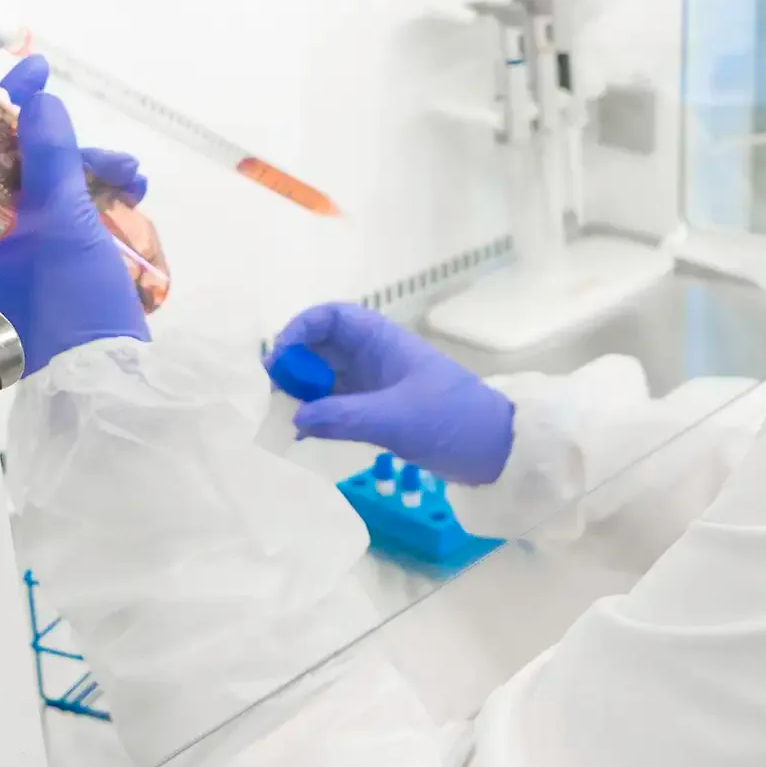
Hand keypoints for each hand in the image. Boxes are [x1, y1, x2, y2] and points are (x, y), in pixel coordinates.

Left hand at [0, 56, 148, 374]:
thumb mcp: (62, 220)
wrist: (107, 375)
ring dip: (102, 175)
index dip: (5, 103)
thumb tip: (41, 104)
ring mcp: (29, 249)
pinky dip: (109, 201)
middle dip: (78, 152)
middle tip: (112, 160)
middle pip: (29, 164)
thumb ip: (49, 156)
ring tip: (134, 183)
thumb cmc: (73, 304)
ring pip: (63, 186)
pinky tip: (134, 202)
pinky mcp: (62, 263)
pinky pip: (82, 213)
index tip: (35, 71)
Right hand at [271, 303, 513, 485]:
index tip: (279, 358)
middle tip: (270, 393)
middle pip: (322, 347)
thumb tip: (296, 417)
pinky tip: (300, 433)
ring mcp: (375, 385)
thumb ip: (344, 417)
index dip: (301, 329)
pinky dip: (317, 414)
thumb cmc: (451, 421)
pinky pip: (336, 405)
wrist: (494, 449)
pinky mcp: (376, 412)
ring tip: (279, 416)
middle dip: (294, 365)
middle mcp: (375, 357)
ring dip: (302, 392)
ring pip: (326, 377)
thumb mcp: (396, 419)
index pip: (333, 317)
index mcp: (383, 341)